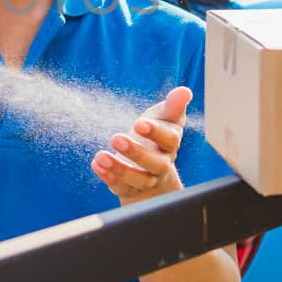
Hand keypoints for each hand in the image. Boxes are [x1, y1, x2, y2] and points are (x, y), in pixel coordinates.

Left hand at [92, 86, 191, 204]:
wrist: (152, 166)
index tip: (139, 124)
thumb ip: (174, 106)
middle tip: (116, 139)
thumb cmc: (158, 135)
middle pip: (154, 163)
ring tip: (101, 156)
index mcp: (170, 144)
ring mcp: (147, 179)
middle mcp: (161, 164)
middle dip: (136, 152)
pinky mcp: (131, 189)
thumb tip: (184, 91)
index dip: (156, 132)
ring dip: (118, 169)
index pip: (169, 140)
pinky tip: (96, 164)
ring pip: (138, 180)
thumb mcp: (165, 118)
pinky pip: (122, 188)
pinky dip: (108, 177)